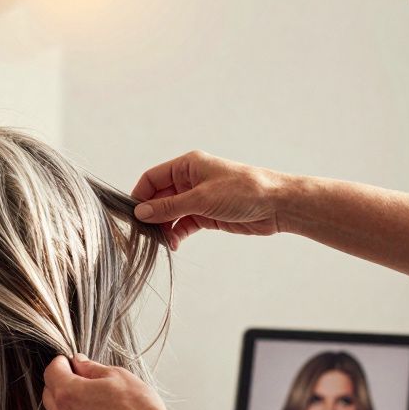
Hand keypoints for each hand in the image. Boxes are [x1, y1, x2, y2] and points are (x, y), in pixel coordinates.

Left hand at [42, 354, 186, 409]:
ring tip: (95, 402)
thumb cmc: (139, 409)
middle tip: (83, 380)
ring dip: (68, 404)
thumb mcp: (117, 376)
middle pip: (49, 393)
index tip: (71, 362)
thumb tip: (78, 362)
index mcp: (68, 393)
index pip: (51, 371)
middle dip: (61, 383)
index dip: (61, 363)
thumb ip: (90, 367)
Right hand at [132, 150, 288, 249]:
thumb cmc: (242, 191)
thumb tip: (141, 213)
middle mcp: (189, 180)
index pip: (152, 178)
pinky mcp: (206, 215)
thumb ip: (169, 207)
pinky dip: (176, 234)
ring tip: (162, 242)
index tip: (132, 216)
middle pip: (159, 197)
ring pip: (170, 213)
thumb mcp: (201, 199)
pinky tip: (174, 244)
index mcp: (187, 166)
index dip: (139, 196)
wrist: (276, 205)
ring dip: (163, 228)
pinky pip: (183, 224)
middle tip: (145, 234)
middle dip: (151, 215)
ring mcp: (197, 198)